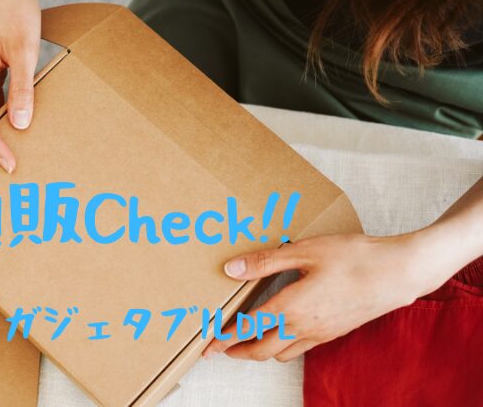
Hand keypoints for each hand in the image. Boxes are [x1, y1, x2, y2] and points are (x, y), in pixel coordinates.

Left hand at [203, 232, 446, 361]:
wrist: (398, 273)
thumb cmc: (353, 257)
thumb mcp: (304, 251)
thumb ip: (264, 262)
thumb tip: (231, 269)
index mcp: (291, 307)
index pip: (247, 329)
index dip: (223, 338)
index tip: (207, 345)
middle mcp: (303, 327)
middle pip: (261, 350)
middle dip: (237, 351)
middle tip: (220, 348)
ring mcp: (320, 333)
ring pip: (281, 353)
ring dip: (260, 351)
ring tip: (246, 341)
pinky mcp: (334, 333)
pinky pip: (301, 348)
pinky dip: (283, 346)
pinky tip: (281, 332)